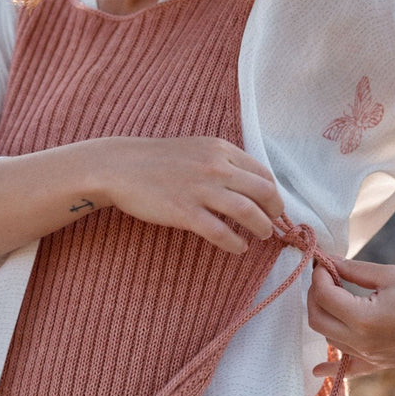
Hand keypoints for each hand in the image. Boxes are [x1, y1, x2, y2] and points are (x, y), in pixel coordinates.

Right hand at [99, 136, 284, 253]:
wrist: (120, 166)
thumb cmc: (159, 160)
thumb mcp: (197, 148)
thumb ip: (223, 161)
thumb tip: (249, 184)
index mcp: (220, 149)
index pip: (263, 173)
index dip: (274, 193)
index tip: (273, 207)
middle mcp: (215, 166)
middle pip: (263, 192)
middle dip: (275, 212)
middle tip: (273, 224)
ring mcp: (200, 189)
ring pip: (248, 212)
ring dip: (262, 228)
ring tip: (262, 236)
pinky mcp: (184, 212)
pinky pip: (221, 232)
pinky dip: (236, 243)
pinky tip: (238, 247)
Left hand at [307, 256, 394, 374]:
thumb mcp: (388, 274)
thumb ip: (353, 269)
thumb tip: (328, 261)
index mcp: (364, 319)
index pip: (324, 296)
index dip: (319, 276)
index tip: (323, 262)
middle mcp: (364, 343)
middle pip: (318, 320)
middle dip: (315, 295)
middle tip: (324, 277)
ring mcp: (371, 357)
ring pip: (330, 339)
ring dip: (324, 317)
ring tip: (334, 295)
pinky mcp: (380, 364)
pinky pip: (349, 371)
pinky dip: (331, 368)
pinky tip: (316, 369)